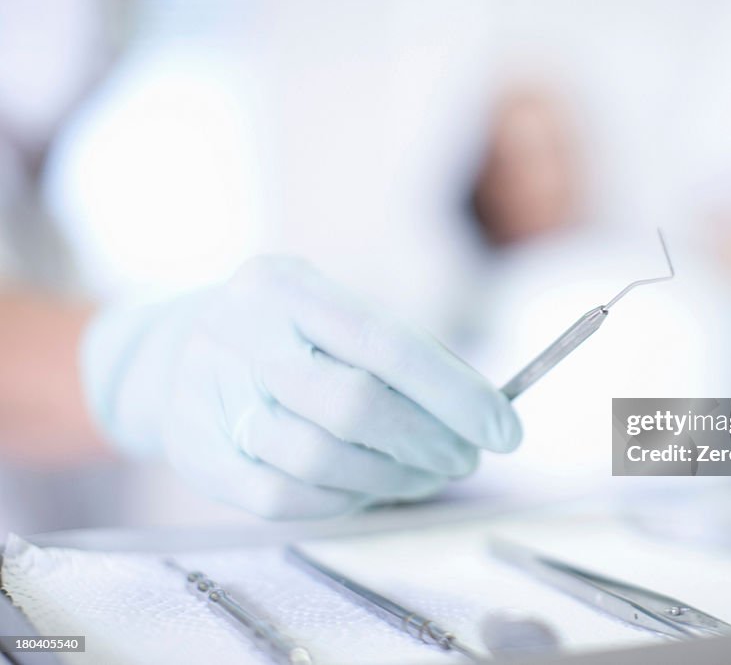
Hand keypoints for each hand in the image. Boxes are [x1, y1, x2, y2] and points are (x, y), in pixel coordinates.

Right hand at [80, 256, 520, 517]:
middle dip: (427, 441)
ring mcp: (208, 393)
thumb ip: (400, 352)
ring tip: (427, 474)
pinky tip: (371, 488)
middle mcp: (240, 331)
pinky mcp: (198, 454)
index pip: (384, 341)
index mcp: (285, 284)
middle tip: (466, 459)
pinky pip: (284, 498)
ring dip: (392, 477)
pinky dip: (342, 500)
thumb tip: (483, 406)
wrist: (171, 357)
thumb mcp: (332, 314)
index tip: (504, 429)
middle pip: (353, 403)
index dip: (454, 392)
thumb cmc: (284, 336)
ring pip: (319, 458)